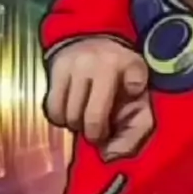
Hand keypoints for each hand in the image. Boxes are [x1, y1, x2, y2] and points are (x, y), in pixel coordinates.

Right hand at [44, 38, 153, 156]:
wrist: (95, 38)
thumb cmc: (123, 76)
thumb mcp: (140, 96)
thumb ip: (135, 129)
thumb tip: (109, 155)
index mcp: (128, 67)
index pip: (129, 101)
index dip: (118, 126)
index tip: (115, 126)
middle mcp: (99, 64)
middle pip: (92, 118)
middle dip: (94, 133)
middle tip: (97, 131)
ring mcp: (75, 65)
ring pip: (70, 115)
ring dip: (76, 125)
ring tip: (83, 119)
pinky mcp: (56, 68)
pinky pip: (53, 107)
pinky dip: (60, 117)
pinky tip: (69, 111)